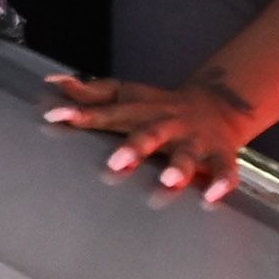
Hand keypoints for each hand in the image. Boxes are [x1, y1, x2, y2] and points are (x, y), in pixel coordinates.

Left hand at [40, 68, 258, 200]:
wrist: (219, 105)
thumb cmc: (160, 107)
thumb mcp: (127, 96)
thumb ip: (92, 94)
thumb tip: (53, 82)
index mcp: (142, 109)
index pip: (110, 110)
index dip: (84, 114)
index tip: (57, 117)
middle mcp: (168, 123)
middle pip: (151, 132)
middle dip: (135, 147)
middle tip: (116, 163)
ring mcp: (195, 140)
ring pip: (188, 154)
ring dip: (179, 167)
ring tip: (168, 181)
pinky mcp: (220, 154)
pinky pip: (225, 169)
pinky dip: (222, 182)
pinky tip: (212, 196)